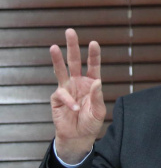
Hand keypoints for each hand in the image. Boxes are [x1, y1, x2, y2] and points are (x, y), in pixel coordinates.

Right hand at [50, 28, 105, 163]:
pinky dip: (69, 101)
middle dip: (72, 47)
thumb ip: (98, 96)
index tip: (94, 43)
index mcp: (92, 83)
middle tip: (69, 32)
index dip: (93, 55)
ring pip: (61, 70)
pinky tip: (74, 108)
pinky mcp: (58, 98)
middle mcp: (79, 82)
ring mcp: (67, 89)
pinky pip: (62, 94)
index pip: (93, 66)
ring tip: (53, 47)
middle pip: (74, 61)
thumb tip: (96, 81)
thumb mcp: (99, 110)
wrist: (79, 136)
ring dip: (57, 59)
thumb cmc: (91, 122)